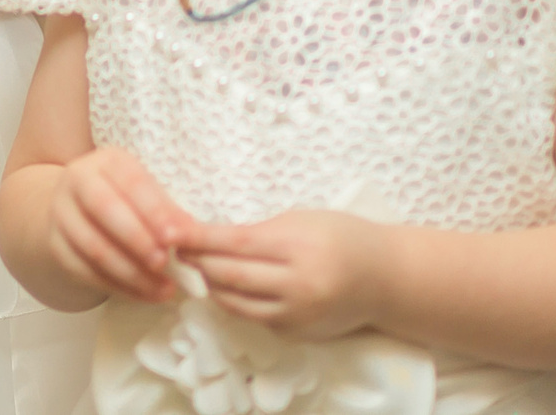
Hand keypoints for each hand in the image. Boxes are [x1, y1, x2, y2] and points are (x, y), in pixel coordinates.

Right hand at [46, 144, 199, 304]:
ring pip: (94, 246)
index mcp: (106, 162)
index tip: (177, 238)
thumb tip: (190, 234)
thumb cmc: (124, 200)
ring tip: (162, 289)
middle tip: (164, 263)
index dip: (155, 211)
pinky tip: (144, 296)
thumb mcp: (145, 194)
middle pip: (104, 209)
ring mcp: (61, 213)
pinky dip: (118, 287)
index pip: (131, 182)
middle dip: (138, 240)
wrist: (77, 208)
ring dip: (131, 273)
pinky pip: (85, 271)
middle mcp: (77, 181)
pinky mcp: (55, 245)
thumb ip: (168, 211)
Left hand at [182, 209, 387, 340]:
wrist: (385, 279)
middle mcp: (297, 285)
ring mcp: (297, 314)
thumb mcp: (301, 221)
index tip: (170, 233)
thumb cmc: (341, 237)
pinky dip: (235, 301)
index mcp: (298, 247)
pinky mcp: (296, 333)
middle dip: (197, 263)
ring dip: (210, 285)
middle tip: (173, 250)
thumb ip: (258, 233)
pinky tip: (225, 287)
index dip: (199, 239)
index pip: (235, 243)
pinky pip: (254, 317)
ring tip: (195, 268)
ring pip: (235, 303)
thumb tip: (208, 239)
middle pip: (230, 276)